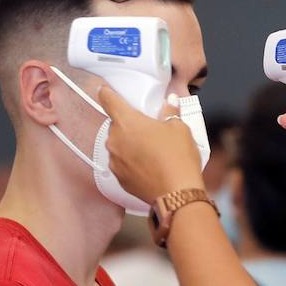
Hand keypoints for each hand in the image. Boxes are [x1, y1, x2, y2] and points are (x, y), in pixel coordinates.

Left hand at [97, 84, 203, 203]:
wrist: (177, 194)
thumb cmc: (177, 159)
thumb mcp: (179, 128)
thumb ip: (170, 112)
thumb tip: (171, 103)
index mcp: (126, 121)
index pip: (107, 99)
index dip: (107, 93)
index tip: (106, 91)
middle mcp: (115, 140)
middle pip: (117, 125)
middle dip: (131, 125)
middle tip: (150, 129)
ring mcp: (115, 161)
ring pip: (119, 145)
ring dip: (131, 144)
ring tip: (152, 151)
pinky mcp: (119, 178)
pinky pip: (123, 163)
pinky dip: (132, 162)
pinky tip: (150, 165)